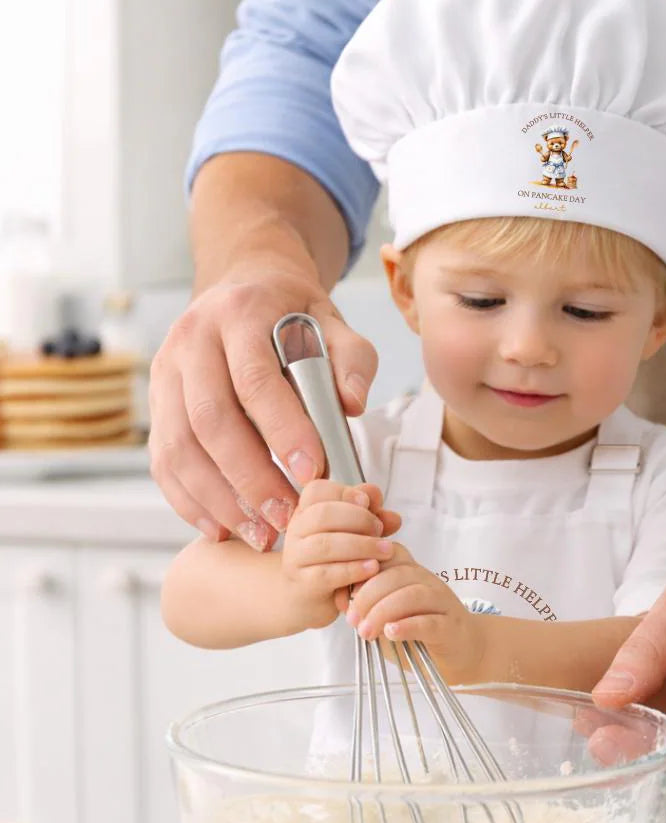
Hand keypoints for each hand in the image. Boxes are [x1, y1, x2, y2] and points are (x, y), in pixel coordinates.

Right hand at [149, 267, 377, 550]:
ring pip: (179, 447)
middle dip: (250, 477)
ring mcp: (165, 373)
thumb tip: (353, 404)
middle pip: (210, 420)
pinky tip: (223, 528)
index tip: (312, 472)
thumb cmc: (294, 316)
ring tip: (261, 533)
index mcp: (239, 314)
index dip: (283, 429)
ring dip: (220, 499)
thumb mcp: (334, 322)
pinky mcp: (156, 405)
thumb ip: (352, 360)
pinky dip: (190, 501)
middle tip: (288, 517)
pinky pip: (163, 461)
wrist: (244, 289)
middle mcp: (191, 340)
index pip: (254, 378)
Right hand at [281, 480, 399, 628]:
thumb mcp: (355, 532)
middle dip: (358, 518)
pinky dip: (353, 569)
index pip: (317, 491)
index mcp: (306, 511)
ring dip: (361, 545)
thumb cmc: (336, 558)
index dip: (344, 492)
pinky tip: (373, 568)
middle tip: (379, 528)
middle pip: (322, 515)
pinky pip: (327, 574)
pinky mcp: (303, 583)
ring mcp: (296, 558)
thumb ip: (373, 519)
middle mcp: (296, 531)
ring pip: (325, 544)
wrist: (309, 596)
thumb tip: (394, 517)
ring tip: (386, 550)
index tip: (367, 502)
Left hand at [347, 551, 485, 683]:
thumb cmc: (418, 633)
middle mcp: (428, 582)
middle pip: (397, 575)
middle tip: (352, 621)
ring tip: (366, 632)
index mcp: (410, 573)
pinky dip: (408, 625)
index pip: (387, 555)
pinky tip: (391, 633)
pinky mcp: (451, 627)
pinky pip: (430, 621)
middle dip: (368, 596)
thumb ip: (368, 606)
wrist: (461, 652)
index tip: (343, 596)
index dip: (362, 571)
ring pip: (413, 594)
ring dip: (384, 612)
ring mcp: (442, 603)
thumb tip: (340, 599)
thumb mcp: (387, 616)